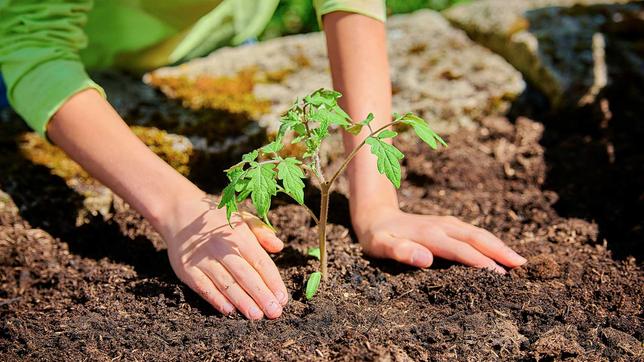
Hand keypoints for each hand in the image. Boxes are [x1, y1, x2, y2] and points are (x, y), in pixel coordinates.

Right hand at [160, 195, 287, 319]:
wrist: (180, 212)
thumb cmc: (218, 219)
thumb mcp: (242, 217)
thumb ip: (262, 232)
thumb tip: (279, 247)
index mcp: (239, 235)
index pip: (260, 262)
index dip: (273, 281)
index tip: (282, 298)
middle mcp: (222, 247)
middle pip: (245, 275)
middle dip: (261, 295)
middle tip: (274, 312)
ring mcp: (202, 258)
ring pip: (226, 284)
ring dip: (242, 301)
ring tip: (256, 316)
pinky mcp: (186, 269)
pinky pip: (203, 287)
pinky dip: (216, 299)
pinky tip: (229, 311)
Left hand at [352, 206, 526, 272]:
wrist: (375, 215)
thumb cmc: (376, 237)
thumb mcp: (380, 246)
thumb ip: (400, 251)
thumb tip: (425, 258)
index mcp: (429, 234)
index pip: (460, 250)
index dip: (480, 262)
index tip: (500, 275)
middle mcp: (442, 226)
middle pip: (476, 237)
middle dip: (499, 251)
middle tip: (522, 266)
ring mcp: (446, 224)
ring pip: (477, 233)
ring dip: (498, 245)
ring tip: (518, 261)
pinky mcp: (447, 225)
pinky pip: (472, 233)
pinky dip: (489, 241)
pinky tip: (497, 251)